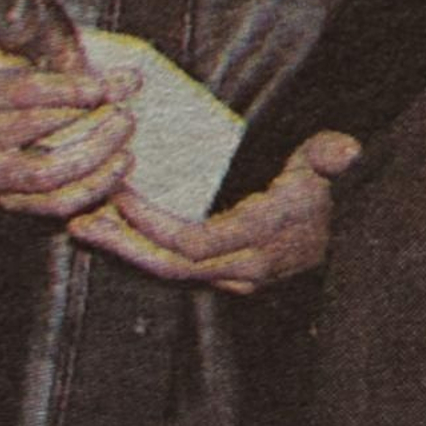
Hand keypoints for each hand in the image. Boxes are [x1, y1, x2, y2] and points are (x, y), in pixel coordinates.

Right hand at [0, 31, 140, 217]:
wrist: (9, 102)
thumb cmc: (24, 65)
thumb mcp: (34, 43)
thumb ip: (69, 52)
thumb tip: (126, 79)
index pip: (24, 93)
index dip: (68, 90)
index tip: (102, 87)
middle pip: (37, 135)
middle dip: (89, 122)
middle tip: (123, 111)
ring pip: (47, 172)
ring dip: (96, 154)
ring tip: (123, 132)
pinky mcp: (8, 201)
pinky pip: (56, 202)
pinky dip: (94, 185)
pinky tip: (118, 163)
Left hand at [69, 129, 361, 292]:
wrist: (343, 238)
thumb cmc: (323, 193)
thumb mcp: (324, 169)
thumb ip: (327, 157)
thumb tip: (346, 148)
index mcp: (261, 238)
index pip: (197, 242)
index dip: (156, 224)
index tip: (122, 195)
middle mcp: (244, 267)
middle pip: (172, 264)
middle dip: (123, 244)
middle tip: (79, 219)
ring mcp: (232, 277)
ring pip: (167, 272)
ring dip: (122, 250)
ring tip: (80, 226)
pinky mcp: (220, 276)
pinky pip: (172, 270)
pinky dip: (138, 252)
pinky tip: (107, 232)